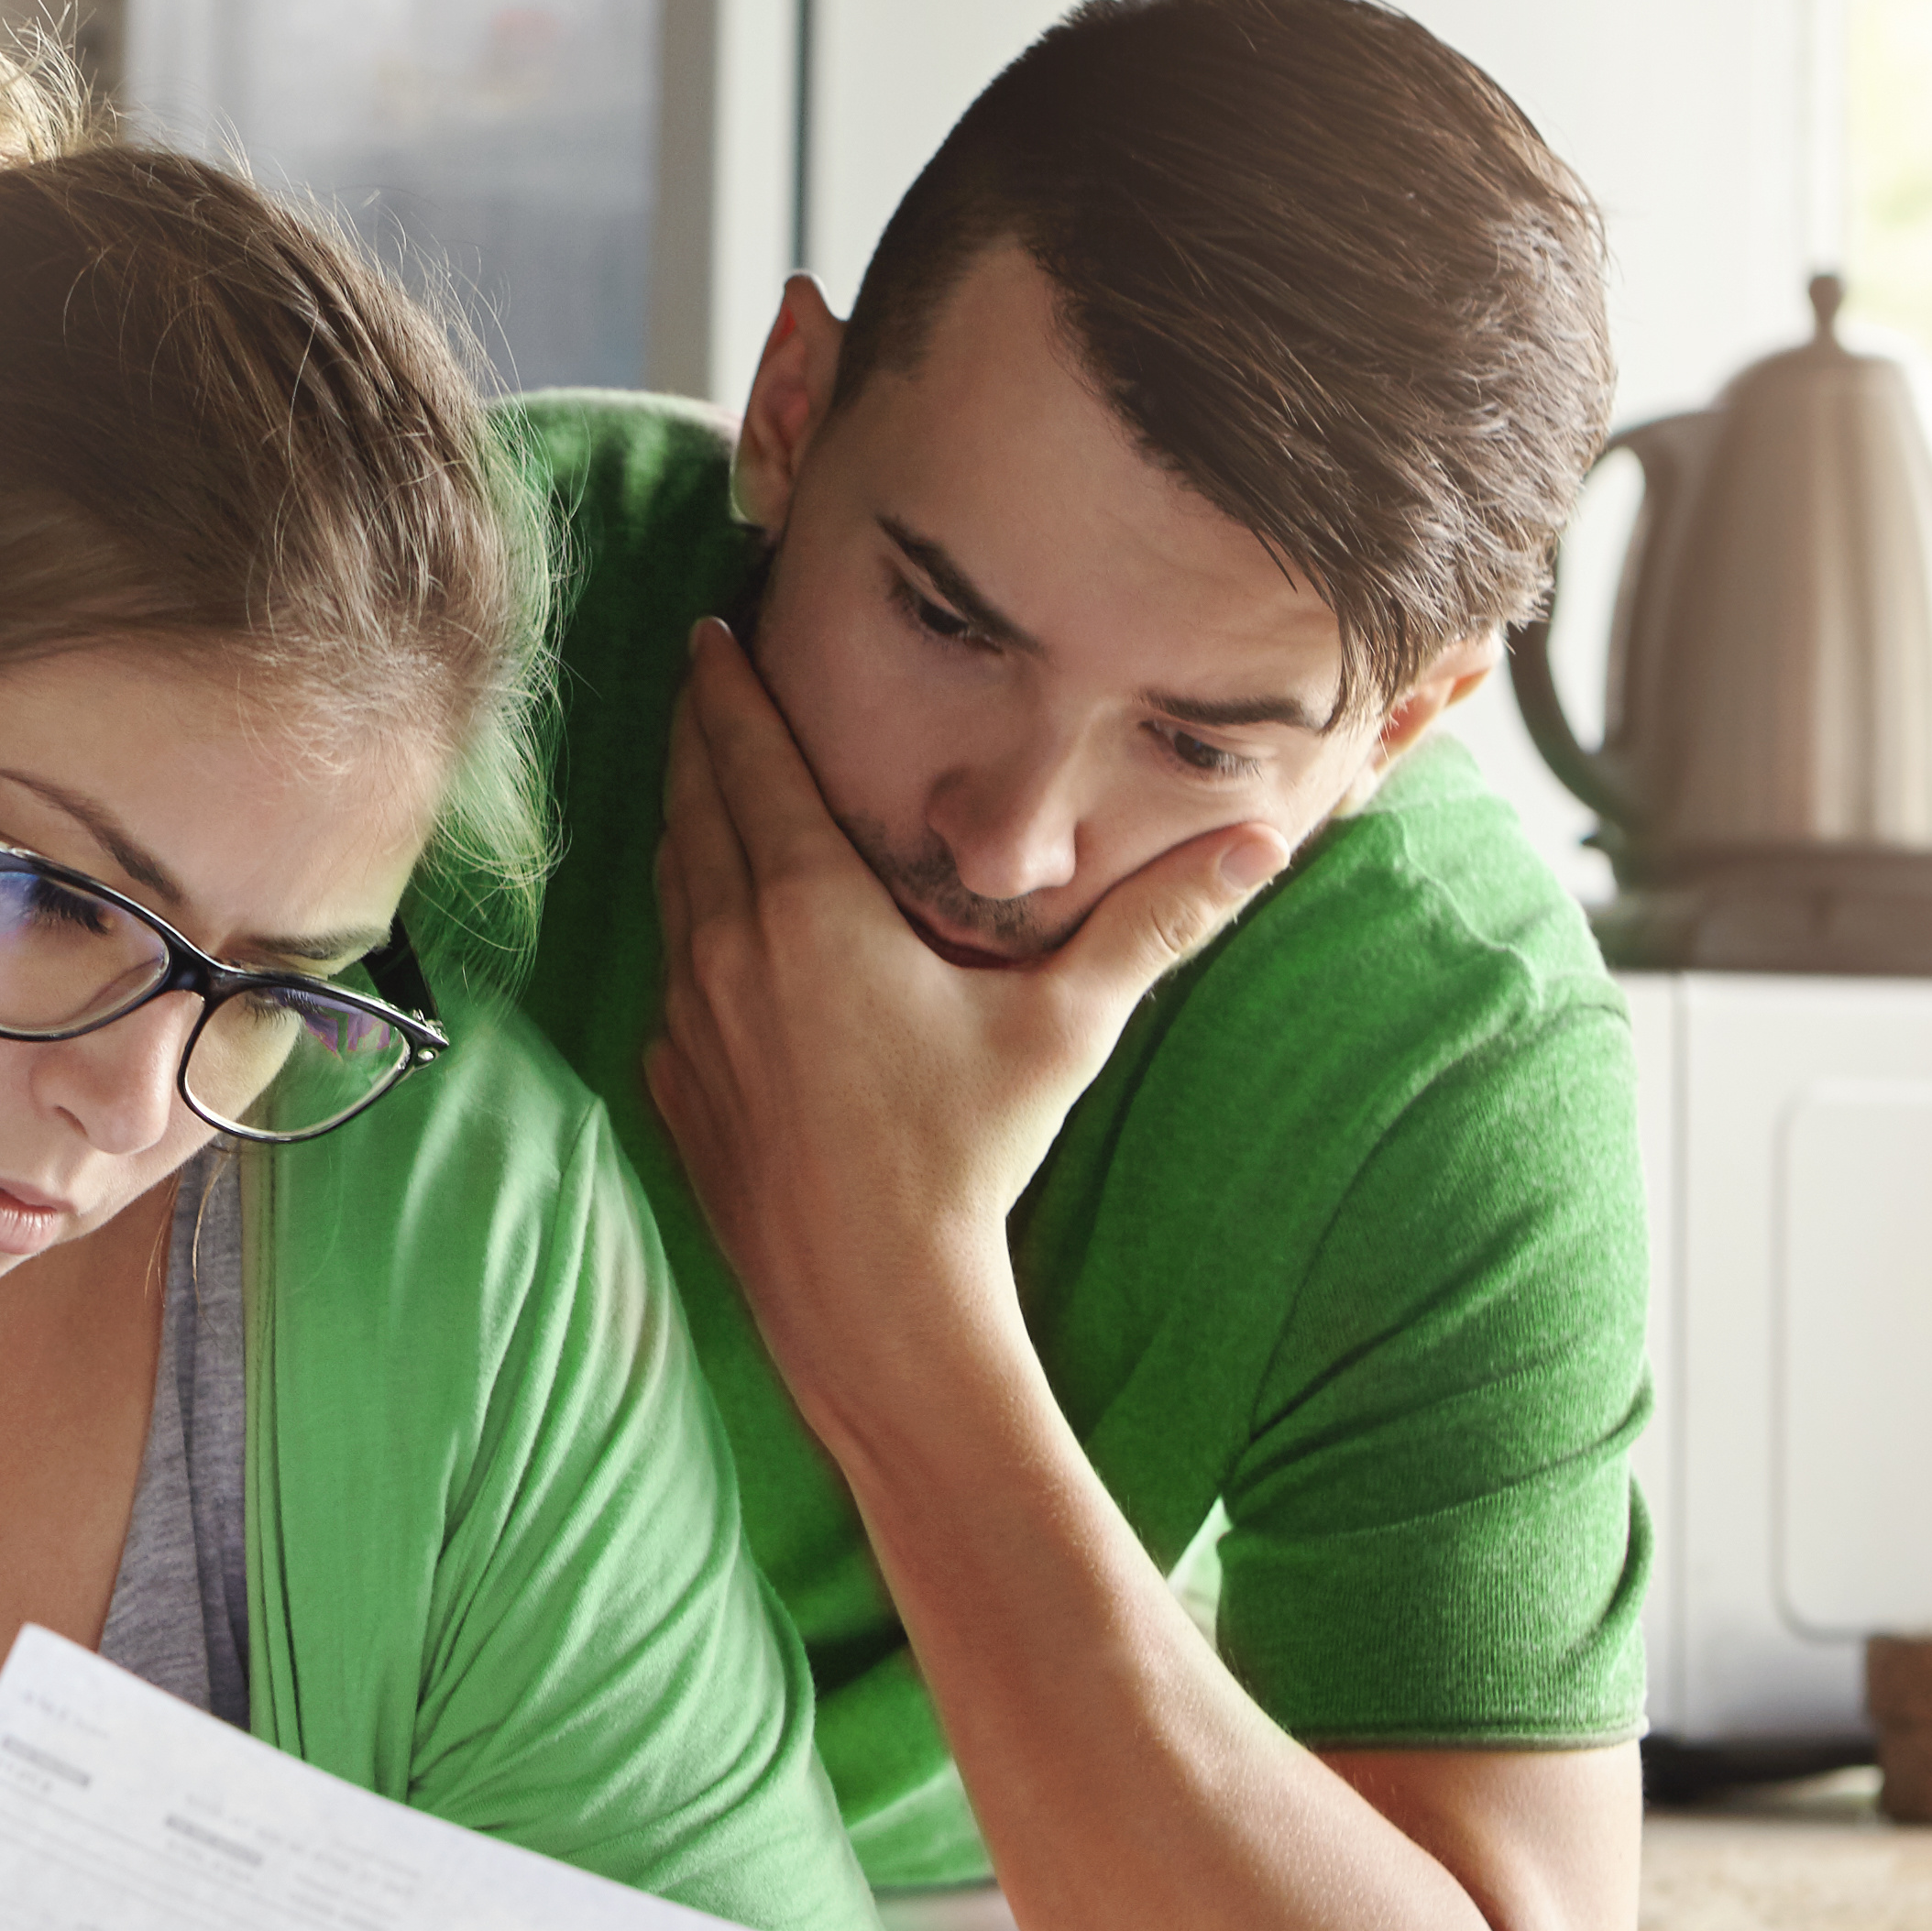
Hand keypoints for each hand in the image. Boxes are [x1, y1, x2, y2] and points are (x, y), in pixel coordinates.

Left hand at [644, 620, 1278, 1424]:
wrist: (871, 1302)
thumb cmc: (968, 1158)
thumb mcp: (1067, 1027)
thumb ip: (1156, 927)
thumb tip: (1262, 846)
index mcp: (809, 909)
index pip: (750, 758)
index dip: (728, 687)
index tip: (712, 629)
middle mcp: (728, 948)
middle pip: (693, 804)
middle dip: (695, 731)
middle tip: (698, 675)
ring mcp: (688, 1018)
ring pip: (671, 885)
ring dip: (683, 822)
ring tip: (700, 777)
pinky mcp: (673, 1082)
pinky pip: (668, 973)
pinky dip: (682, 924)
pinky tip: (707, 922)